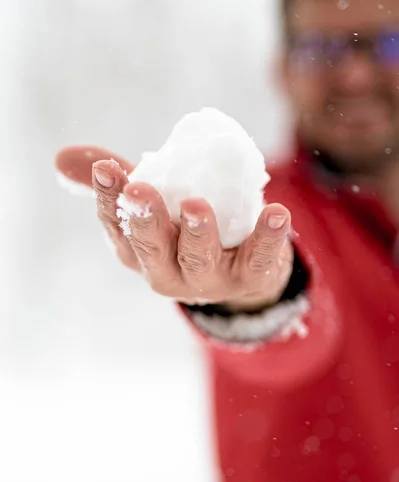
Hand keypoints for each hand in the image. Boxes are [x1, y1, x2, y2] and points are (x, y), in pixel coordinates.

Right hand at [56, 146, 292, 310]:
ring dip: (197, 233)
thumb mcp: (153, 207)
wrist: (242, 271)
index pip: (116, 227)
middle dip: (145, 221)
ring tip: (197, 206)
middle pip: (151, 249)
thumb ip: (118, 182)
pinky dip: (267, 238)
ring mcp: (208, 280)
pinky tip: (276, 213)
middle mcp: (167, 272)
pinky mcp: (248, 278)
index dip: (109, 200)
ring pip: (199, 261)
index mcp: (139, 252)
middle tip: (140, 191)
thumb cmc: (186, 232)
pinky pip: (258, 261)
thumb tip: (62, 158)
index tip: (108, 169)